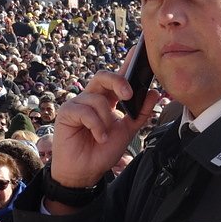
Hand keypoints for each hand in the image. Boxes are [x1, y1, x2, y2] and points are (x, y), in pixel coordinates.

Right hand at [49, 49, 159, 189]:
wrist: (85, 172)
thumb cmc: (103, 150)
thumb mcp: (127, 131)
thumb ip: (141, 113)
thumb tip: (154, 92)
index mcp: (107, 99)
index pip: (118, 76)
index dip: (127, 62)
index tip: (139, 49)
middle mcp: (92, 97)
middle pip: (103, 76)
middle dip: (118, 82)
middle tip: (128, 95)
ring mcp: (78, 103)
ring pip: (98, 98)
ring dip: (106, 119)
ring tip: (105, 136)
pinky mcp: (66, 112)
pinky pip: (85, 111)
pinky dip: (96, 126)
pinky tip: (99, 137)